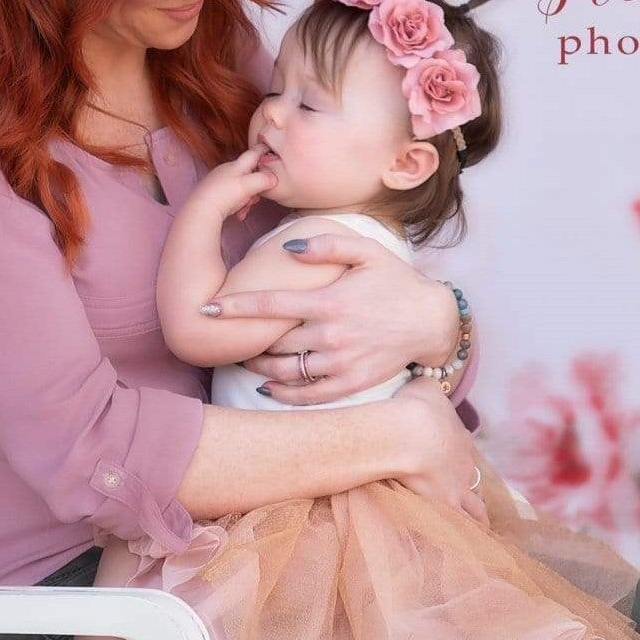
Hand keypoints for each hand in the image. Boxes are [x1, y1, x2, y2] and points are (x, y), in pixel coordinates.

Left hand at [188, 148, 276, 220]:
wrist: (201, 210)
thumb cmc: (224, 195)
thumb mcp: (247, 186)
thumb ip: (263, 180)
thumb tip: (274, 178)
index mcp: (236, 165)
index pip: (253, 153)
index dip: (263, 151)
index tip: (271, 150)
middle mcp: (227, 171)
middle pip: (250, 175)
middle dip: (256, 187)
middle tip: (255, 198)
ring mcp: (220, 182)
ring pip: (242, 189)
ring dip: (247, 200)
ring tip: (243, 210)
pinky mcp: (215, 194)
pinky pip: (232, 198)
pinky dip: (238, 206)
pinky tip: (238, 214)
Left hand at [208, 232, 460, 404]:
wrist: (432, 321)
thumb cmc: (396, 281)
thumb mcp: (368, 251)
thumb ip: (327, 245)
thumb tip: (287, 247)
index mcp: (329, 301)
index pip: (271, 304)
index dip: (235, 306)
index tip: (207, 308)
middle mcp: (331, 334)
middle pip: (272, 343)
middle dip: (245, 341)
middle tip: (226, 337)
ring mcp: (341, 362)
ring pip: (286, 372)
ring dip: (259, 368)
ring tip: (246, 360)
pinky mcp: (351, 383)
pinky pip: (309, 395)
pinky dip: (284, 394)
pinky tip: (268, 387)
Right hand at [392, 390, 488, 527]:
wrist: (409, 433)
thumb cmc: (414, 407)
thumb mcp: (424, 386)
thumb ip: (429, 387)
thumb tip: (426, 381)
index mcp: (461, 438)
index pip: (462, 450)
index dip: (455, 455)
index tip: (447, 459)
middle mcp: (465, 465)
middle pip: (474, 481)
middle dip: (471, 489)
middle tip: (473, 502)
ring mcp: (458, 489)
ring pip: (476, 509)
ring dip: (478, 518)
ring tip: (481, 531)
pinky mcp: (446, 506)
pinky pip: (460, 527)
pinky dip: (464, 537)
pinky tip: (467, 549)